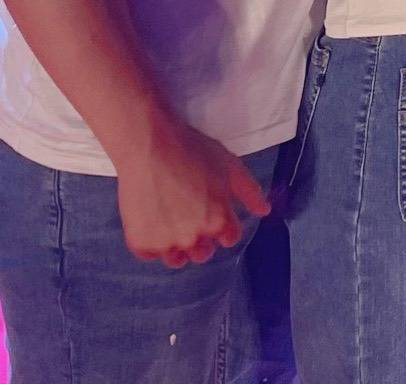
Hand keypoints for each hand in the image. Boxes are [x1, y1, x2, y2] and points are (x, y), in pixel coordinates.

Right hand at [112, 119, 269, 266]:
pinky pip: (151, 254)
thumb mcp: (230, 165)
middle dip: (202, 239)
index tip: (214, 212)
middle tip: (191, 215)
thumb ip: (249, 192)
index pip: (230, 238)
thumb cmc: (192, 151)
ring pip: (177, 259)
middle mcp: (193, 237)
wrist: (149, 146)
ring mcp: (165, 243)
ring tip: (172, 221)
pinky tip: (153, 220)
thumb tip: (264, 211)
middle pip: (203, 253)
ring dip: (178, 246)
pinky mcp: (140, 243)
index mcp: (218, 220)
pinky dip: (153, 242)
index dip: (224, 225)